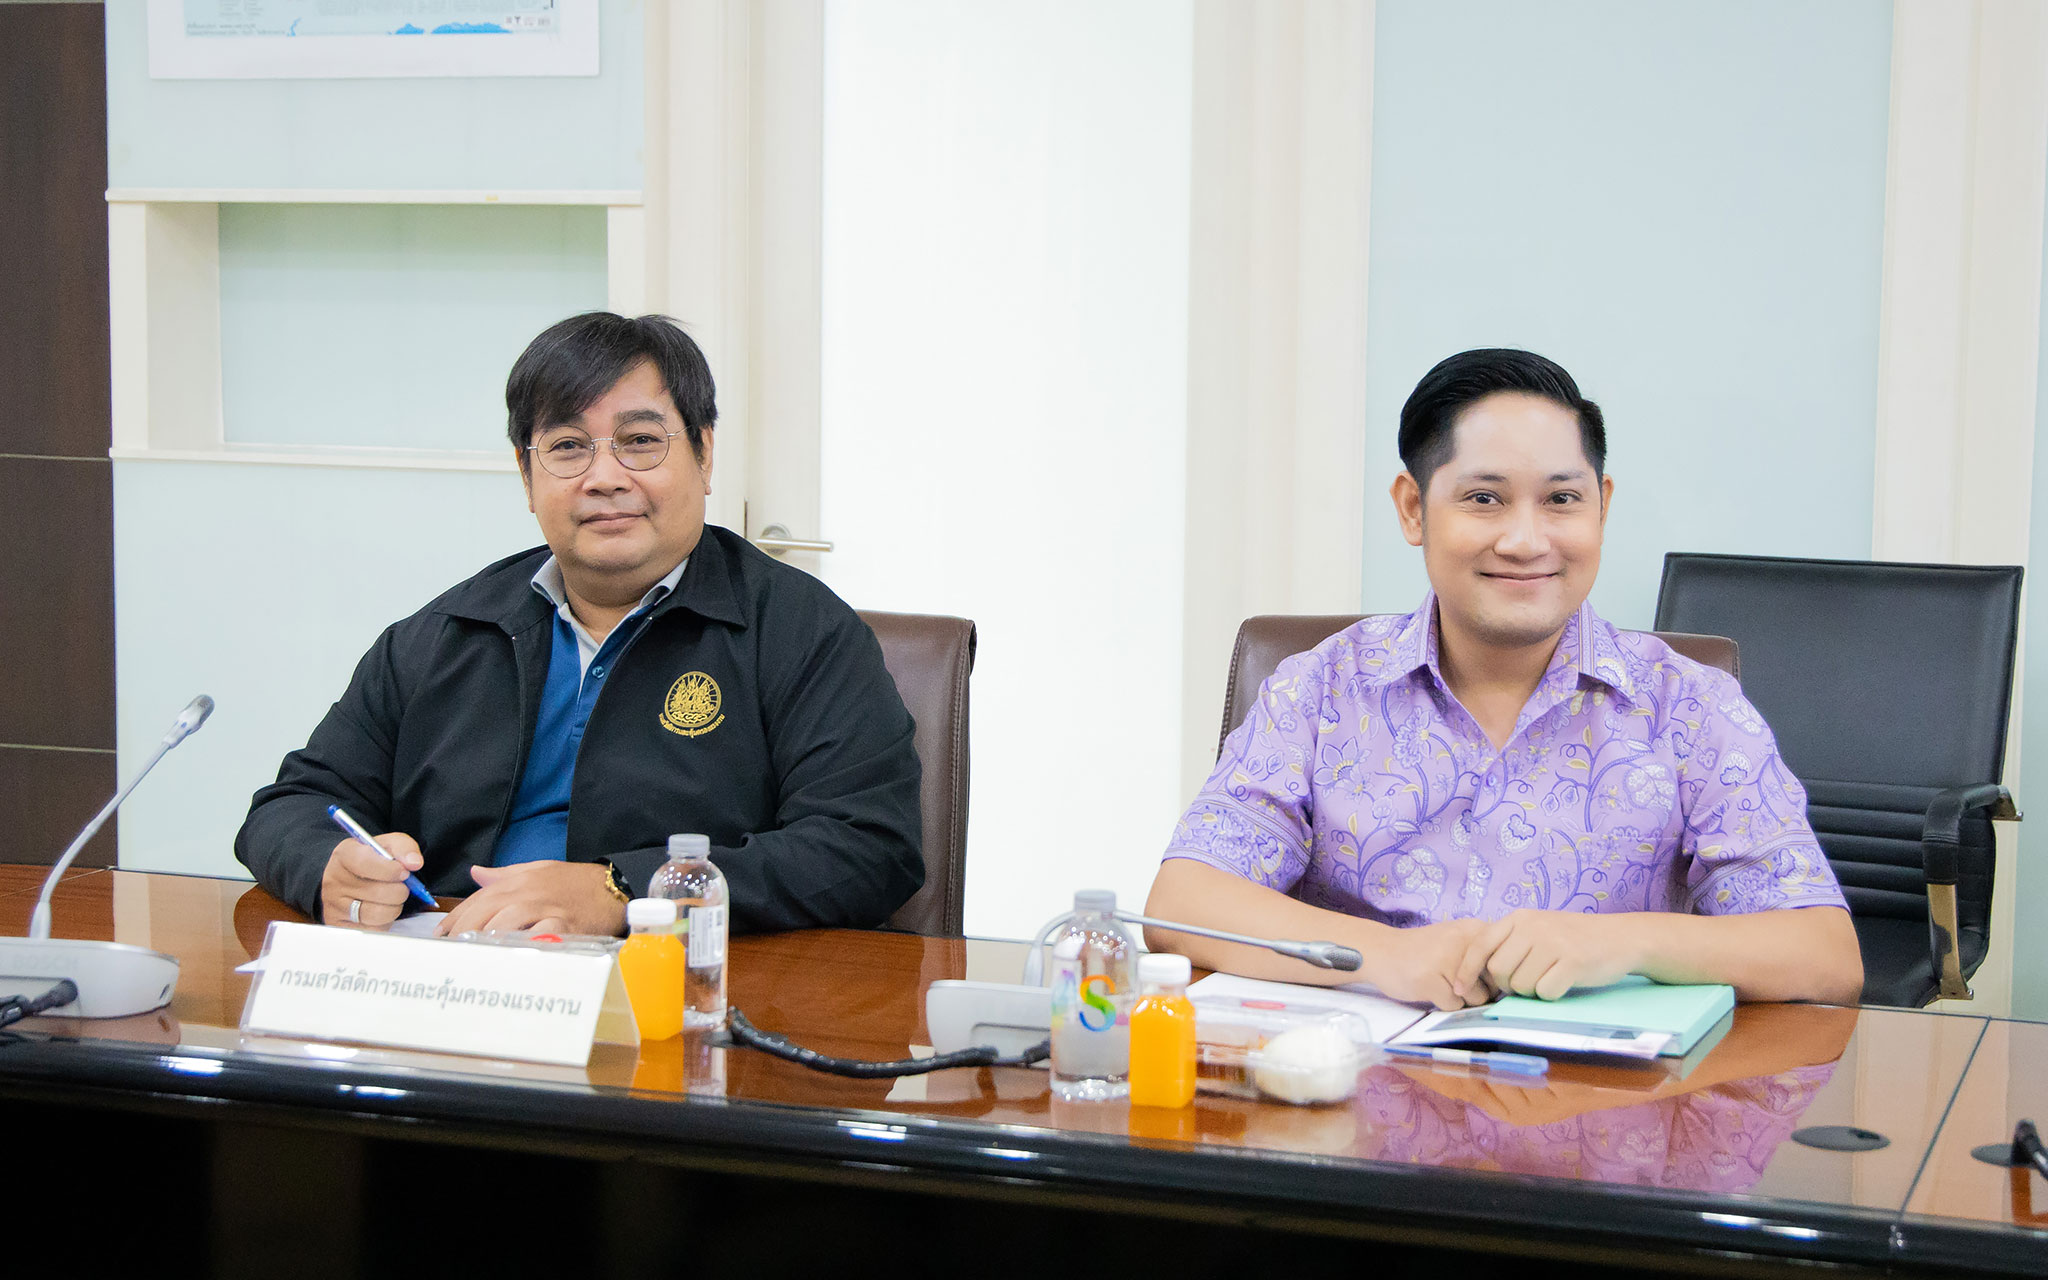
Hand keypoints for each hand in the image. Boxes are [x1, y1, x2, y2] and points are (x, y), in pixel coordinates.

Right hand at [320, 831, 424, 928]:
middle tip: (401, 886)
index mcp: (344, 855)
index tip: (405, 872)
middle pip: (379, 892)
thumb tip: (414, 863)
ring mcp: (334, 905)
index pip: (366, 863)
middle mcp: (335, 880)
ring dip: (395, 907)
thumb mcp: (386, 845)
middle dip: (400, 890)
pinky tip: (382, 909)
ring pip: (378, 914)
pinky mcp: (340, 925)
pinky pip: (374, 929)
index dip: (391, 870)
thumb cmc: (371, 860)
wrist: (348, 877)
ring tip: (392, 898)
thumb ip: (403, 848)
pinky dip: (385, 921)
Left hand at [434, 862, 627, 937]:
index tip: (442, 936)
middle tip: (450, 952)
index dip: (456, 918)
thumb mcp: (538, 869)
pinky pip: (538, 936)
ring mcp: (545, 909)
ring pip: (505, 922)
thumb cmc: (574, 881)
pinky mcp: (564, 925)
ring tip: (470, 958)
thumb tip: (476, 873)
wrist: (612, 887)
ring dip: (485, 940)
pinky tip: (508, 956)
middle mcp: (527, 893)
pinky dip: (523, 945)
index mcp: (518, 880)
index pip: (478, 898)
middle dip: (463, 932)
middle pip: (485, 911)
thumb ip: (504, 874)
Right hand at [1363, 918, 1499, 1009]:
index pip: (1506, 963)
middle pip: (1493, 984)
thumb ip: (1484, 954)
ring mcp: (1446, 960)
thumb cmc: (1424, 951)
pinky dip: (1444, 1004)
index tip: (1480, 976)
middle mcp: (1463, 941)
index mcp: (1475, 929)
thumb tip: (1510, 983)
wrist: (1381, 951)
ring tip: (1442, 984)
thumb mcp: (1458, 940)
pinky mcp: (1430, 980)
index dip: (1495, 976)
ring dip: (1463, 999)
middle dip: (1480, 989)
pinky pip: (1454, 1006)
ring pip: (1476, 998)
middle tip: (1456, 980)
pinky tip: (1430, 989)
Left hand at [1465, 908, 1645, 1000]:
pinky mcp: (1572, 962)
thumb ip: (1511, 943)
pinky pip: (1545, 992)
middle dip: (1506, 985)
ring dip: (1531, 990)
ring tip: (1550, 977)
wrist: (1621, 937)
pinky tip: (1564, 982)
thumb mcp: (1539, 928)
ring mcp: (1553, 943)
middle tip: (1527, 982)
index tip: (1460, 990)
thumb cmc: (1574, 938)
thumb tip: (1478, 973)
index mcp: (1520, 918)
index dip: (1466, 970)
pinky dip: (1551, 995)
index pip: (1480, 944)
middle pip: (1497, 971)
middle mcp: (1532, 927)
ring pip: (1520, 985)